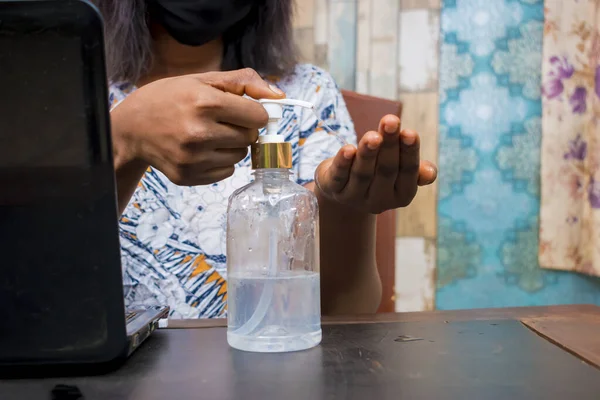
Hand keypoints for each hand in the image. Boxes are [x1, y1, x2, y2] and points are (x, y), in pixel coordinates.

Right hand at [111, 68, 284, 185]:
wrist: (131, 129)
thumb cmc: (168, 99)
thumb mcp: (202, 79)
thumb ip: (244, 82)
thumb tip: (279, 95)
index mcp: (205, 102)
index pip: (258, 116)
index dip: (253, 112)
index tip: (242, 109)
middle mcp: (199, 132)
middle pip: (250, 137)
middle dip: (242, 128)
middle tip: (221, 121)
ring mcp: (193, 158)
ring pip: (240, 156)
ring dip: (231, 145)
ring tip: (208, 135)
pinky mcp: (188, 177)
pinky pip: (225, 172)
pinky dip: (219, 162)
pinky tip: (200, 150)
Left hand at [315, 115, 436, 214]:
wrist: (343, 188)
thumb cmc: (377, 171)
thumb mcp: (398, 170)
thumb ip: (415, 169)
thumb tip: (430, 173)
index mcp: (401, 194)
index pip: (408, 172)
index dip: (409, 152)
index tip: (409, 132)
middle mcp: (380, 200)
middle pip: (386, 170)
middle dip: (389, 145)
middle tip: (390, 122)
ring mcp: (355, 197)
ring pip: (363, 173)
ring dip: (368, 153)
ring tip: (372, 136)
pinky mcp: (334, 189)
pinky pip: (339, 176)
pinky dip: (343, 162)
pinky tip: (347, 149)